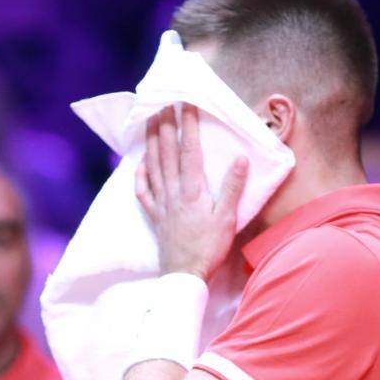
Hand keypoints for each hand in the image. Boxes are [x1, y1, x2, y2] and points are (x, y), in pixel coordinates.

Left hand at [137, 104, 248, 279]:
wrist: (184, 275)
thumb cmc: (209, 248)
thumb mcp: (227, 219)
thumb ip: (232, 188)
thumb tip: (240, 158)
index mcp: (192, 191)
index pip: (189, 151)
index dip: (187, 126)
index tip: (185, 105)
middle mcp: (173, 193)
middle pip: (166, 153)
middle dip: (164, 126)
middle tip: (162, 104)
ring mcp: (160, 203)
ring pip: (152, 166)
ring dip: (150, 143)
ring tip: (148, 122)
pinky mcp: (154, 216)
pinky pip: (143, 190)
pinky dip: (140, 174)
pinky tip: (140, 162)